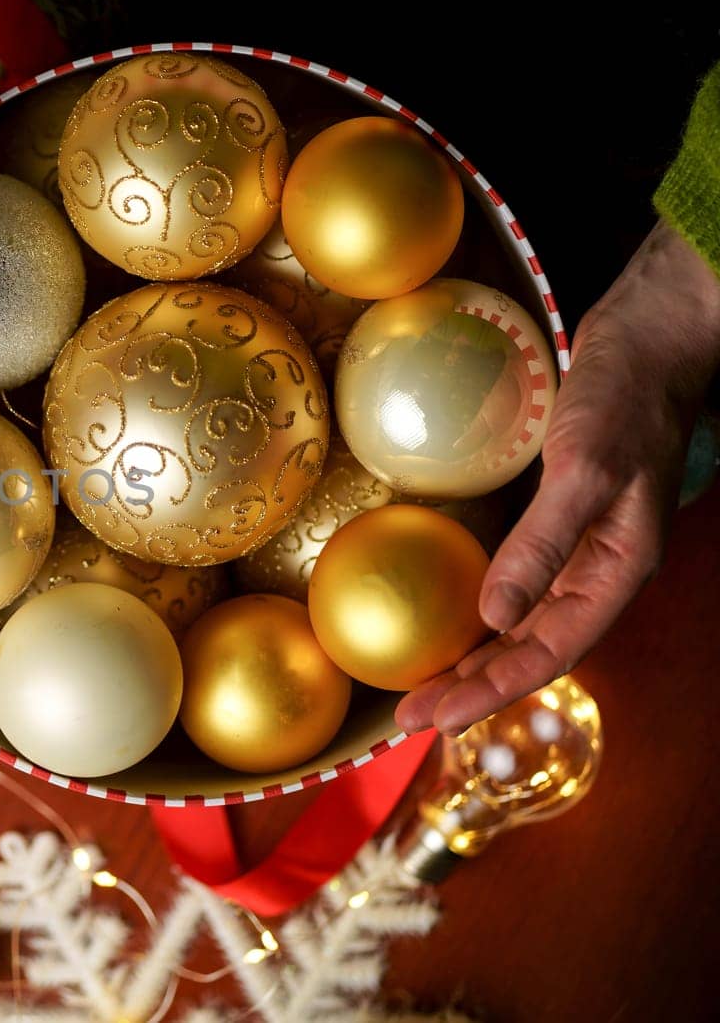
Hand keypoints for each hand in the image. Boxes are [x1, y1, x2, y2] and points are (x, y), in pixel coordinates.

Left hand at [397, 220, 719, 734]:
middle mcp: (598, 569)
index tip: (433, 719)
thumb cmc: (625, 397)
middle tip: (407, 719)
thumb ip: (542, 544)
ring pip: (521, 621)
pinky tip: (443, 614)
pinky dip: (478, 607)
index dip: (490, 691)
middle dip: (471, 687)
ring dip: (472, 654)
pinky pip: (514, 580)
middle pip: (529, 648)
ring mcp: (578, 543)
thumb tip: (492, 617)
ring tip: (419, 685)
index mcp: (617, 571)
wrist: (648, 337)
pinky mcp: (555, 516)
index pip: (548, 653)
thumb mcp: (585, 469)